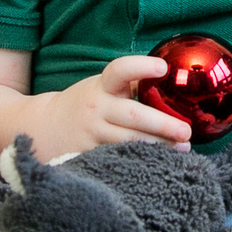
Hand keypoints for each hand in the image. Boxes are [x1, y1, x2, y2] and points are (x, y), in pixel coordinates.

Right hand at [19, 56, 197, 159]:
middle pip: (133, 115)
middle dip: (163, 124)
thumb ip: (131, 86)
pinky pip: (118, 159)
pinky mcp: (88, 155)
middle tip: (187, 132)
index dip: (141, 66)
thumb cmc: (86, 104)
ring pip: (129, 142)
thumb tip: (175, 84)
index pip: (120, 70)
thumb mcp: (102, 88)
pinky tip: (159, 164)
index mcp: (102, 86)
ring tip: (182, 150)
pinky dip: (140, 161)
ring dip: (158, 147)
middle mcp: (96, 108)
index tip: (163, 68)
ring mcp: (92, 134)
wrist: (44, 127)